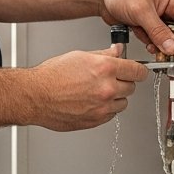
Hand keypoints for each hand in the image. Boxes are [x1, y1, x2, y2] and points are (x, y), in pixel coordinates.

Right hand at [30, 49, 149, 131]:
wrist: (35, 96)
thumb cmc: (52, 76)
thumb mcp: (80, 55)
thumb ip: (104, 54)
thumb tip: (118, 52)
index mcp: (105, 68)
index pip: (138, 70)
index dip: (138, 70)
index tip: (137, 71)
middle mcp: (107, 88)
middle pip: (132, 87)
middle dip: (124, 82)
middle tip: (111, 79)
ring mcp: (102, 107)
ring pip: (123, 103)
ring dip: (116, 97)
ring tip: (97, 91)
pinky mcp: (96, 120)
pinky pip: (111, 115)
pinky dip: (105, 109)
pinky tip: (91, 101)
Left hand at [99, 0, 173, 60]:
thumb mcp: (141, 11)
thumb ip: (157, 31)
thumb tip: (172, 47)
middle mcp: (172, 7)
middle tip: (169, 57)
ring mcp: (162, 17)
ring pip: (171, 39)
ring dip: (161, 46)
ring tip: (151, 46)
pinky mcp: (152, 25)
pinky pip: (158, 40)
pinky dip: (151, 44)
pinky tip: (142, 38)